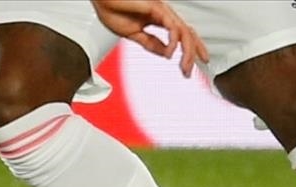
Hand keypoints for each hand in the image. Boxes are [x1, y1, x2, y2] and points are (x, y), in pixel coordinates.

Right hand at [90, 0, 208, 77]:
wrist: (102, 0)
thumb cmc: (113, 9)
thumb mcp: (134, 34)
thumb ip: (150, 43)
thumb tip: (166, 54)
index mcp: (159, 19)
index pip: (181, 35)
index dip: (189, 50)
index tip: (188, 66)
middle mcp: (164, 14)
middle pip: (187, 34)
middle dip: (193, 54)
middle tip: (190, 70)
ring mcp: (162, 10)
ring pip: (184, 32)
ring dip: (187, 52)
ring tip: (184, 66)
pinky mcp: (157, 8)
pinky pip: (171, 26)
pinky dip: (173, 41)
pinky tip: (170, 52)